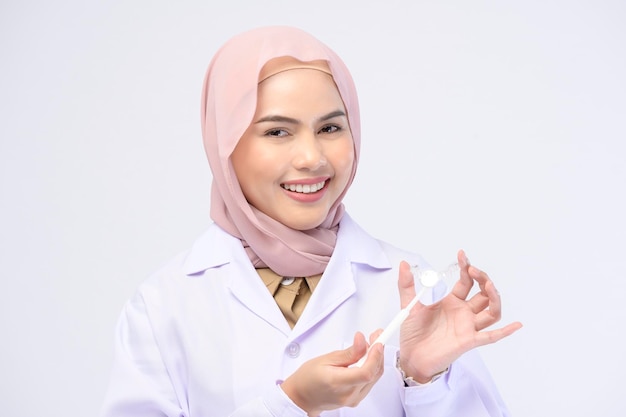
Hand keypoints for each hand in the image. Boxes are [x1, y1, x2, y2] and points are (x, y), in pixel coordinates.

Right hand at [281, 330, 383, 415]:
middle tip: (376, 336)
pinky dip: (372, 367)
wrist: (302, 396)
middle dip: (378, 352)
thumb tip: (362, 340)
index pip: (365, 372)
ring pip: (375, 377)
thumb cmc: (308, 378)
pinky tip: (367, 357)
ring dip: (376, 359)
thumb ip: (348, 352)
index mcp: (337, 383)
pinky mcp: (356, 399)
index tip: (377, 341)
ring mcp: (354, 399)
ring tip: (371, 344)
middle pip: (373, 373)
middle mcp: (348, 395)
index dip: (375, 356)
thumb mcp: (326, 359)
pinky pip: (370, 382)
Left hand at [398, 250, 521, 382]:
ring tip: (489, 285)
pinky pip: (491, 337)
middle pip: (483, 294)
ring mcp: (468, 326)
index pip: (466, 282)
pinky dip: (506, 331)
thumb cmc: (413, 332)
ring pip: (492, 312)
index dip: (467, 268)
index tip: (462, 255)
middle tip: (474, 270)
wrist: (411, 356)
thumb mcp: (409, 304)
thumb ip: (406, 284)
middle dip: (482, 279)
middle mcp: (464, 312)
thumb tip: (403, 263)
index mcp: (452, 301)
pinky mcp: (469, 341)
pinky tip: (517, 325)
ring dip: (494, 298)